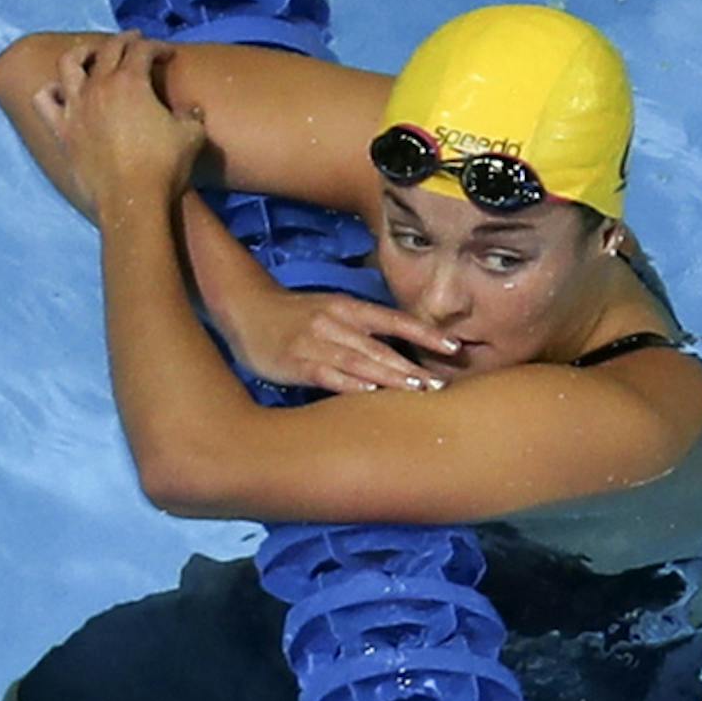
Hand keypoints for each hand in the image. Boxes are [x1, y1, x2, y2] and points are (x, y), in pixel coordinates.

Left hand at [31, 34, 204, 216]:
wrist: (133, 203)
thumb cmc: (165, 168)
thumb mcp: (192, 136)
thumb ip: (191, 116)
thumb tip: (192, 111)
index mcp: (131, 81)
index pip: (143, 50)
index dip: (158, 47)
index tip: (166, 54)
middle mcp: (100, 86)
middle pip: (109, 49)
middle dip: (125, 41)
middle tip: (135, 42)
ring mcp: (77, 107)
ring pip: (69, 63)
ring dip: (82, 52)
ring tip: (91, 54)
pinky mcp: (63, 131)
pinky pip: (45, 101)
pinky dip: (50, 91)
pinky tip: (59, 91)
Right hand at [241, 288, 460, 392]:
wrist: (247, 309)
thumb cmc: (295, 317)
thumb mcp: (332, 313)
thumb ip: (362, 331)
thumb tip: (400, 354)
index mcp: (348, 308)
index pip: (395, 321)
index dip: (425, 334)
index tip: (454, 347)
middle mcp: (336, 322)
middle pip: (381, 346)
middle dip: (412, 366)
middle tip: (440, 384)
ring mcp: (315, 342)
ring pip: (358, 361)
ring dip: (388, 376)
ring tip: (416, 390)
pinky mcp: (295, 362)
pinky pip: (326, 374)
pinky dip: (348, 383)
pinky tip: (368, 391)